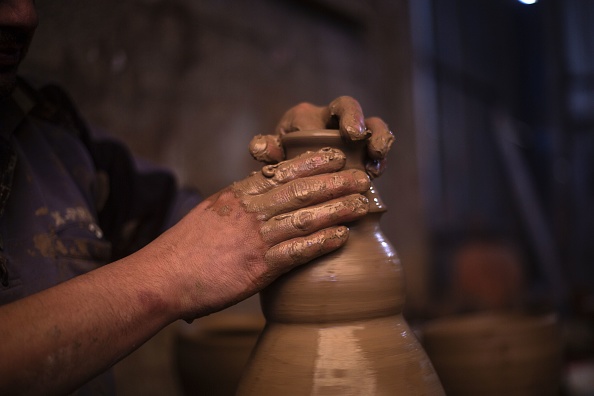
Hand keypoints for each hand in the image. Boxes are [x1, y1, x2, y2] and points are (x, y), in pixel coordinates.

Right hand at [155, 148, 369, 319]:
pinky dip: (323, 243)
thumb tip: (262, 193)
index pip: (282, 172)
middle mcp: (250, 212)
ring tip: (363, 204)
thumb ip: (240, 202)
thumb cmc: (185, 246)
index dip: (313, 163)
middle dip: (336, 182)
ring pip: (306, 218)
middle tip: (362, 177)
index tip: (336, 157)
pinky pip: (298, 252)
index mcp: (238, 195)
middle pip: (301, 191)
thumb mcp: (211, 211)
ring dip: (338, 209)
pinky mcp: (259, 269)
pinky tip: (343, 236)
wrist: (162, 277)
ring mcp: (256, 239)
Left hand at [249, 96, 393, 177]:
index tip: (350, 134)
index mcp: (306, 116)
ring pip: (373, 126)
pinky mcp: (364, 151)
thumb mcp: (272, 155)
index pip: (327, 110)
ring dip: (378, 139)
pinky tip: (375, 173)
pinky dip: (378, 160)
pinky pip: (376, 150)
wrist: (292, 178)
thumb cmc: (281, 161)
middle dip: (360, 121)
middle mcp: (331, 119)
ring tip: (377, 158)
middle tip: (361, 138)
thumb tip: (260, 147)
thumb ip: (266, 149)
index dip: (343, 118)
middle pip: (351, 108)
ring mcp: (351, 134)